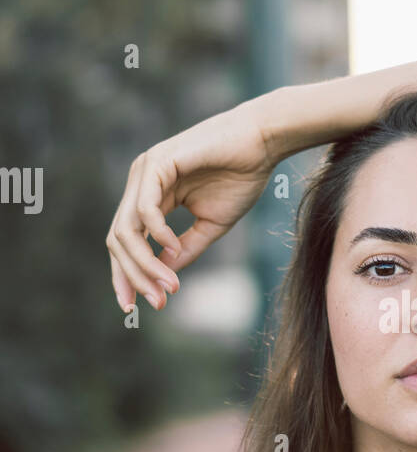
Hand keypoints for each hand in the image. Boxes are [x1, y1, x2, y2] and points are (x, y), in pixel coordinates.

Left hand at [106, 99, 276, 311]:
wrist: (262, 143)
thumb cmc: (241, 177)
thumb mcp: (210, 224)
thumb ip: (184, 248)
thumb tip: (162, 276)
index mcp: (151, 195)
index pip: (126, 241)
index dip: (127, 276)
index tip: (137, 307)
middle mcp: (141, 183)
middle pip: (118, 240)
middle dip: (132, 276)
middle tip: (155, 303)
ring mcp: (145, 171)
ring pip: (126, 229)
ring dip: (144, 264)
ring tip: (168, 286)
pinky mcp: (157, 163)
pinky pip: (146, 210)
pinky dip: (158, 234)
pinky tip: (173, 249)